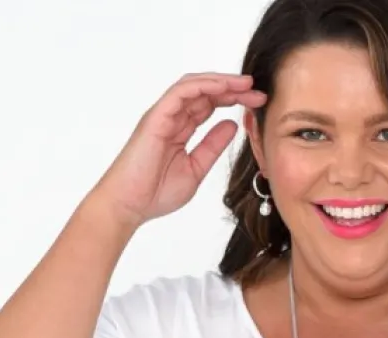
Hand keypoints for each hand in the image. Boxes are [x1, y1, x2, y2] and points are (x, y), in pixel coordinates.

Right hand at [90, 72, 267, 227]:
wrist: (129, 205)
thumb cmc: (155, 193)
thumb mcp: (196, 169)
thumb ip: (212, 146)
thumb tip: (231, 125)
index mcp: (180, 129)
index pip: (209, 105)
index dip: (233, 100)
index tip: (257, 102)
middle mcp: (172, 117)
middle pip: (206, 92)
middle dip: (234, 88)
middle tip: (259, 91)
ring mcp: (163, 114)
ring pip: (195, 86)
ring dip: (222, 83)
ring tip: (246, 84)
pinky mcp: (157, 116)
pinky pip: (181, 92)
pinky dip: (203, 86)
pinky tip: (223, 88)